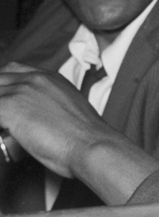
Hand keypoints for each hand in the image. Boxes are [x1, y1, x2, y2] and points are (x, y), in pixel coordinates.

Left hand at [0, 61, 110, 177]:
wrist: (92, 146)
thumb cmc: (88, 139)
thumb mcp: (73, 113)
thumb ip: (54, 107)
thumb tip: (44, 120)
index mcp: (51, 78)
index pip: (14, 71)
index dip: (6, 85)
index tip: (7, 100)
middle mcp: (34, 79)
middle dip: (0, 97)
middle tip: (6, 118)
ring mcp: (20, 91)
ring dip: (1, 112)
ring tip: (8, 129)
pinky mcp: (8, 106)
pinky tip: (5, 134)